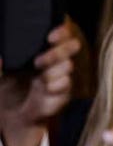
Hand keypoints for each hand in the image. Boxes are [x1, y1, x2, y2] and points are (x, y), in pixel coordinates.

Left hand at [0, 21, 82, 145]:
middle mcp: (55, 60)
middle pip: (72, 45)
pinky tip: (44, 88)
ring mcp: (61, 75)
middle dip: (58, 51)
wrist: (12, 114)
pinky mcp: (64, 92)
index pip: (61, 33)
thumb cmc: (7, 86)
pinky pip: (66, 84)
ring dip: (53, 70)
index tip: (50, 36)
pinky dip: (55, 85)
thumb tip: (0, 57)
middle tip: (38, 61)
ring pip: (68, 65)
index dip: (61, 31)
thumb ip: (0, 63)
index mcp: (41, 49)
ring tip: (39, 76)